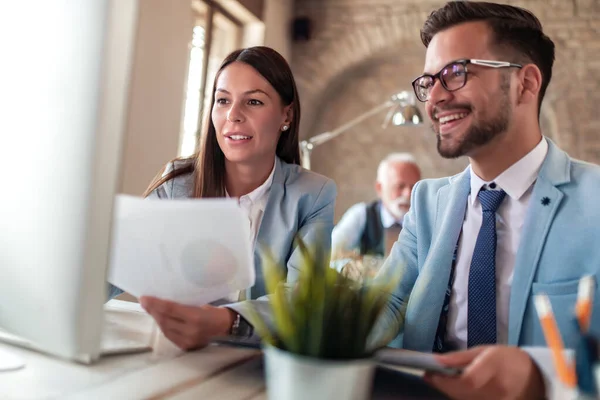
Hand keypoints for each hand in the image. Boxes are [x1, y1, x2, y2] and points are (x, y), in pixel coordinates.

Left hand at [140, 296, 235, 349]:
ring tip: (151, 309)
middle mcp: (190, 331)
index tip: (144, 298)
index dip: (155, 304)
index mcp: (196, 317)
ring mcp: (187, 341)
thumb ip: (182, 305)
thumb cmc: (214, 312)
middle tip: (145, 302)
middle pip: (165, 320)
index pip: (170, 310)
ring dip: (157, 319)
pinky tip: (160, 320)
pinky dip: (163, 326)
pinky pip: (170, 336)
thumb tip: (163, 301)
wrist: (227, 328)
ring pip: (165, 329)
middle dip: (153, 310)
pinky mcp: (186, 347)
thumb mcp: (200, 304)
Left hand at [424, 345, 544, 399]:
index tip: (429, 373)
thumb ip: (460, 357)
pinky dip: (463, 398)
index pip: (467, 380)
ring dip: (452, 392)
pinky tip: (459, 390)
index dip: (445, 380)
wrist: (534, 378)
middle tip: (432, 376)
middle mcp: (499, 388)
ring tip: (446, 381)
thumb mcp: (484, 350)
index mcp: (495, 367)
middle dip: (444, 386)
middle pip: (463, 394)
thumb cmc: (507, 359)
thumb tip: (436, 360)